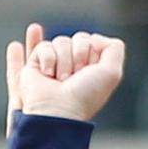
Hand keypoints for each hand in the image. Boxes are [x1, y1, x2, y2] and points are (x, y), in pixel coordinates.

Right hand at [3, 22, 124, 123]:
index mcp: (91, 67)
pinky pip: (44, 46)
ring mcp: (53, 64)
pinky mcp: (34, 65)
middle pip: (79, 38)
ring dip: (63, 61)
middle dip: (80, 54)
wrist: (58, 110)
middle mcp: (73, 64)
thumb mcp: (112, 72)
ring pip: (61, 41)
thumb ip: (114, 47)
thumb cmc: (85, 96)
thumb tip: (93, 38)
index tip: (89, 72)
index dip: (93, 53)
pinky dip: (48, 59)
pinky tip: (47, 75)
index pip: (93, 41)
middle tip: (74, 77)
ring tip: (60, 80)